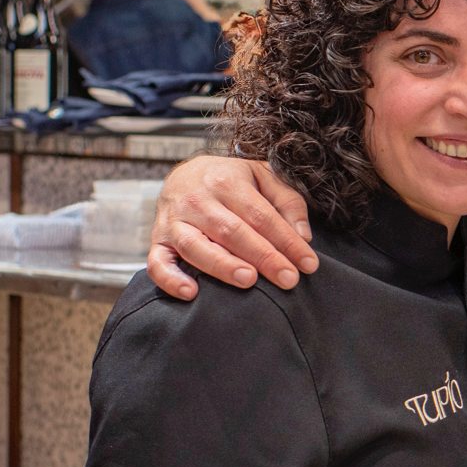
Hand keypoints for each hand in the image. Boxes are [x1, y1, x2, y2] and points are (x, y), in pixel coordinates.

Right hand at [146, 156, 317, 299]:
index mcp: (226, 182)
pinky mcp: (157, 240)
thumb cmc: (231, 181)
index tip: (308, 264)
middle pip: (232, 231)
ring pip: (195, 246)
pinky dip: (171, 279)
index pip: (261, 215)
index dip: (287, 241)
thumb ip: (288, 202)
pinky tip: (191, 293)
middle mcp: (196, 200)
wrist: (183, 174)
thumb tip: (303, 236)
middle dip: (263, 257)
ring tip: (249, 280)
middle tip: (288, 279)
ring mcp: (173, 221)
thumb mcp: (264, 177)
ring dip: (222, 265)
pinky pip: (157, 262)